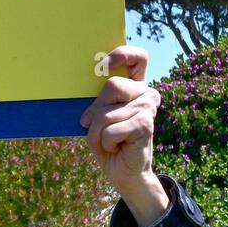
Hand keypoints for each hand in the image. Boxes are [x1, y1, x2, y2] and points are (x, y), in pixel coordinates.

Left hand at [79, 46, 164, 203]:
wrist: (123, 172)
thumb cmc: (107, 143)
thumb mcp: (96, 118)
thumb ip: (95, 102)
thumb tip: (80, 95)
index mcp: (134, 86)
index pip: (138, 57)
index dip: (122, 54)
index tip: (103, 64)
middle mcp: (145, 93)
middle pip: (111, 85)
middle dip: (94, 110)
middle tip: (91, 125)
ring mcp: (147, 107)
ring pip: (105, 113)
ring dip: (97, 133)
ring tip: (108, 142)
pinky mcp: (145, 124)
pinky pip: (110, 130)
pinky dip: (105, 143)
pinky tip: (116, 148)